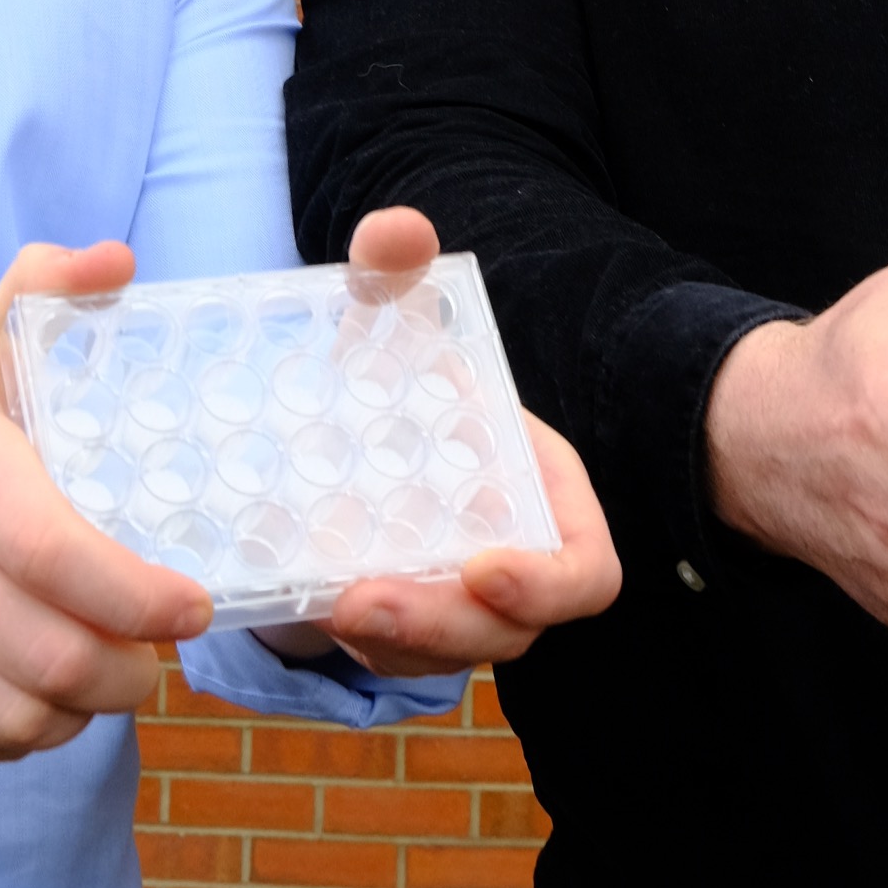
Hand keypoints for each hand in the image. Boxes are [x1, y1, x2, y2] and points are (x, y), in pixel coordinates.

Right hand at [0, 238, 210, 775]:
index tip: (192, 606)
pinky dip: (24, 737)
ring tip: (106, 680)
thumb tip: (117, 261)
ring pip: (18, 715)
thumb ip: (39, 295)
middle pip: (51, 655)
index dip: (141, 597)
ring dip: (83, 713)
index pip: (58, 554)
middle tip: (157, 657)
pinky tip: (38, 700)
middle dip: (130, 672)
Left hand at [255, 208, 622, 677]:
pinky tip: (304, 601)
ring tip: (328, 604)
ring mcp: (457, 603)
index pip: (583, 574)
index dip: (546, 584)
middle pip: (506, 633)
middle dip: (439, 627)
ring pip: (443, 656)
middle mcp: (512, 563)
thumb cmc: (395, 375)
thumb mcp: (388, 321)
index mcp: (545, 501)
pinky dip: (353, 641)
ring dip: (391, 644)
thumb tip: (396, 230)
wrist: (349, 421)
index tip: (482, 567)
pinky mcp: (402, 622)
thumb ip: (394, 275)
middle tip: (362, 602)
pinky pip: (391, 655)